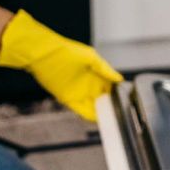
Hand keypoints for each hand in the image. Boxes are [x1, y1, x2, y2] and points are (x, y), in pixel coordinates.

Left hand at [0, 10, 122, 120]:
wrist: (45, 54)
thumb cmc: (66, 51)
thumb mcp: (91, 57)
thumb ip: (105, 69)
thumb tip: (119, 79)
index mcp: (95, 74)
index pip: (109, 88)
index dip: (116, 94)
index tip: (124, 101)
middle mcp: (87, 85)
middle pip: (102, 99)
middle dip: (109, 106)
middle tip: (118, 113)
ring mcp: (78, 92)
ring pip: (93, 107)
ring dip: (100, 113)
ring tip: (110, 119)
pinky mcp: (67, 98)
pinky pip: (81, 110)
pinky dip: (89, 115)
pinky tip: (97, 118)